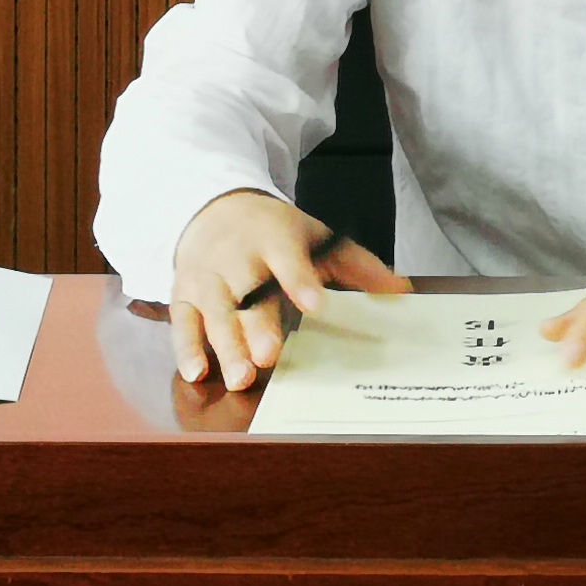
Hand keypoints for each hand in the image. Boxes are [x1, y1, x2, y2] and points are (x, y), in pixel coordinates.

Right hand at [168, 189, 404, 390]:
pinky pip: (182, 321)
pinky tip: (197, 373)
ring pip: (214, 312)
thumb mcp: (316, 236)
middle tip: (269, 356)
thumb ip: (358, 265)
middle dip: (256, 325)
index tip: (315, 304)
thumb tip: (402, 291)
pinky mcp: (183, 294)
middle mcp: (237, 257)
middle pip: (247, 293)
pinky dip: (186, 347)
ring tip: (241, 377)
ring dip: (225, 345)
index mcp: (274, 238)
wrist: (212, 208)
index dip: (299, 280)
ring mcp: (207, 277)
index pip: (287, 257)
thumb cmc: (273, 231)